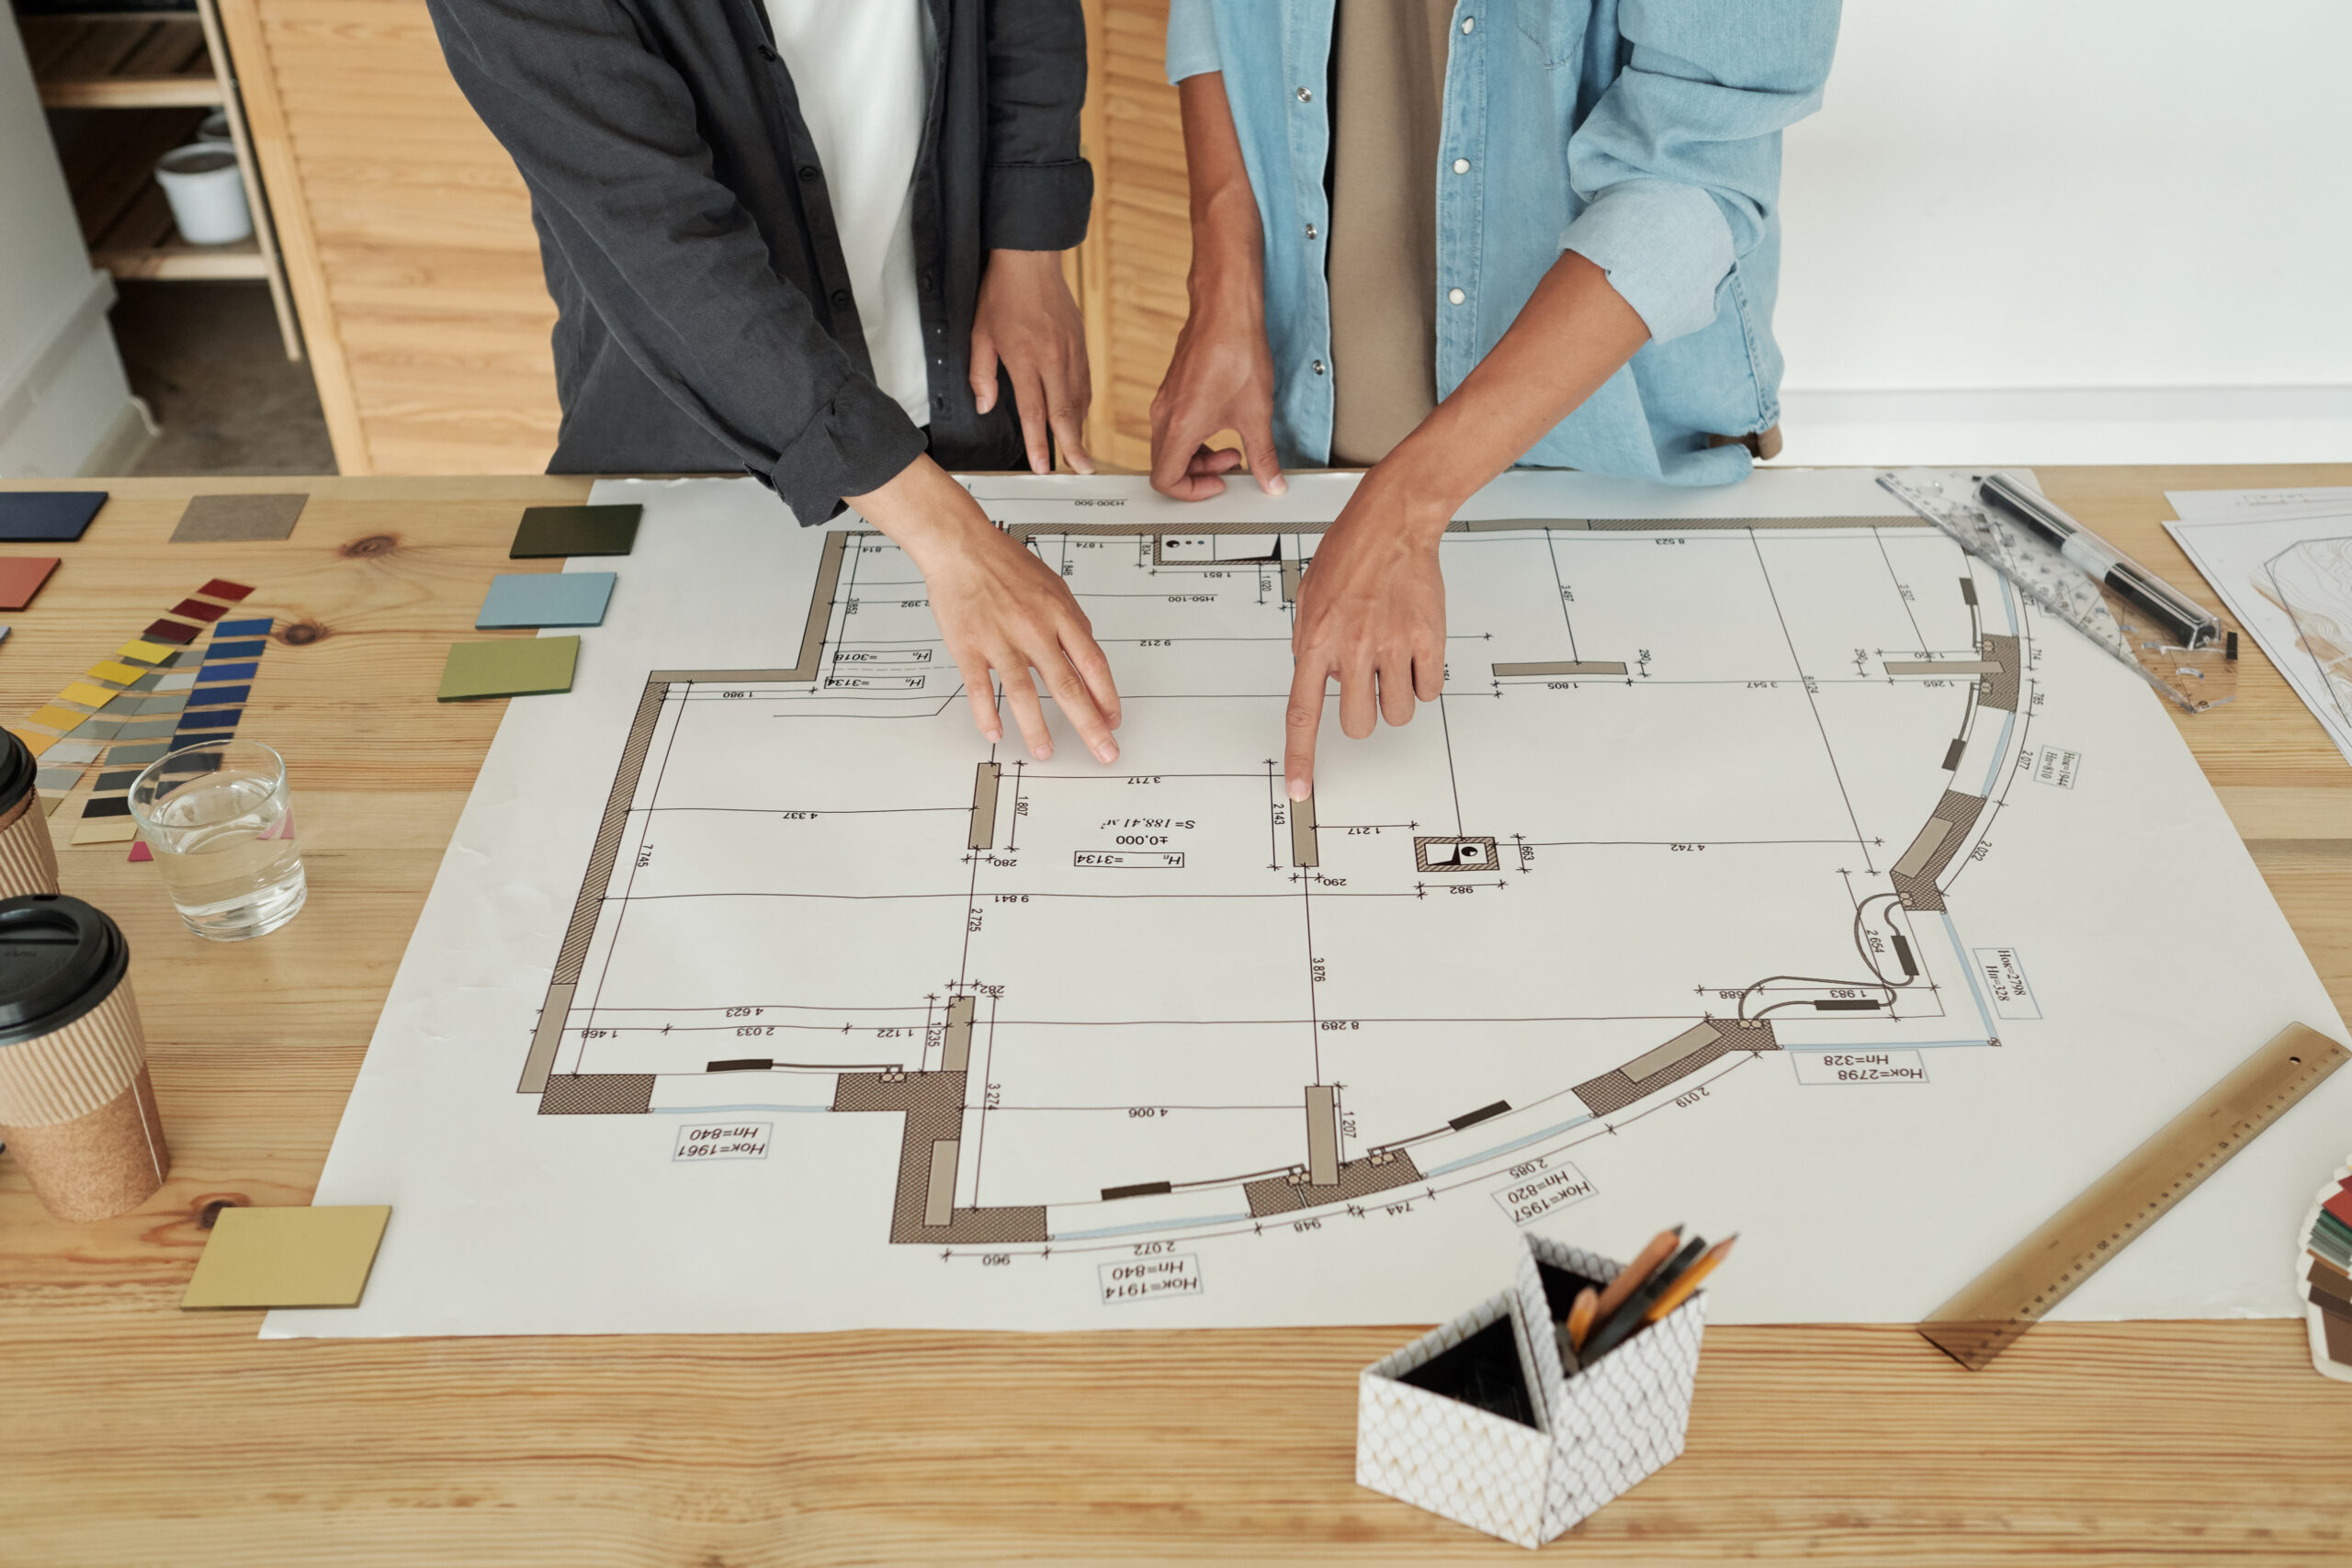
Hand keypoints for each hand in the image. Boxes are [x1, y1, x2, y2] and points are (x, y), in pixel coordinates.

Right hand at [848, 456, 1120, 762]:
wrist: (961, 546)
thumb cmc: (1006, 563)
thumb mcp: (1054, 585)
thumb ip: (1072, 621)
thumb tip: (1087, 654)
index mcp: (1059, 614)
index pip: (1093, 663)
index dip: (1107, 696)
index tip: (1114, 720)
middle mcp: (1034, 629)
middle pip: (1068, 685)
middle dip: (1089, 724)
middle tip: (1104, 751)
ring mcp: (1001, 639)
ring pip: (1024, 692)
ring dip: (1037, 728)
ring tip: (1045, 752)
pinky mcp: (969, 646)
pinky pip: (980, 688)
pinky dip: (987, 714)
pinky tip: (995, 733)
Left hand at [969, 249, 1093, 475]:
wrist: (1031, 260)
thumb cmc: (1002, 294)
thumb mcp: (979, 334)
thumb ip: (981, 374)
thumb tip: (985, 406)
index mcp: (1026, 359)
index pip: (1034, 412)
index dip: (1038, 443)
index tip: (1043, 466)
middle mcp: (1053, 359)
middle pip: (1065, 414)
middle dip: (1073, 446)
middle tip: (1082, 470)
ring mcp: (1071, 353)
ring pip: (1079, 400)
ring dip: (1079, 429)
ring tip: (1079, 451)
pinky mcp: (1080, 345)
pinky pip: (1085, 383)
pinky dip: (1083, 405)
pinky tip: (1079, 416)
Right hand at [1153, 70, 1285, 501]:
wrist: (1227, 308)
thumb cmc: (1236, 351)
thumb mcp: (1257, 415)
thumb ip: (1263, 456)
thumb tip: (1271, 481)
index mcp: (1179, 428)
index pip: (1164, 480)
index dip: (1191, 492)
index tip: (1218, 486)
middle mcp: (1164, 416)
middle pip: (1166, 464)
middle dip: (1199, 474)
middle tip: (1231, 467)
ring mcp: (1165, 400)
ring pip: (1170, 445)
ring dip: (1199, 455)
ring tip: (1232, 447)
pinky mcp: (1173, 388)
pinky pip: (1174, 424)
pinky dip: (1196, 435)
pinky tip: (1224, 423)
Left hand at [1283, 475, 1447, 798]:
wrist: (1393, 523)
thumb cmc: (1349, 554)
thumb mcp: (1308, 599)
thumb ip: (1309, 645)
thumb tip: (1318, 683)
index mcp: (1315, 641)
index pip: (1302, 714)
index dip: (1302, 758)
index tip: (1302, 789)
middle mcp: (1353, 648)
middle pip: (1357, 724)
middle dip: (1361, 712)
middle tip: (1365, 684)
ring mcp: (1393, 646)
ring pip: (1397, 714)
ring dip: (1393, 697)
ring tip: (1391, 660)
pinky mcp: (1428, 641)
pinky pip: (1427, 691)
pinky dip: (1422, 680)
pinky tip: (1414, 650)